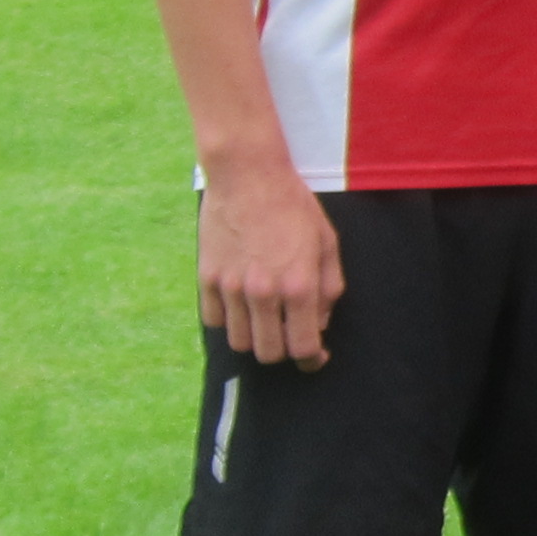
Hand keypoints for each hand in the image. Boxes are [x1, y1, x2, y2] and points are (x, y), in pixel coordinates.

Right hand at [198, 162, 344, 368]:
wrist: (248, 175)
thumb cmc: (294, 206)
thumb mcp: (328, 243)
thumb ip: (329, 289)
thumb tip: (319, 324)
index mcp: (299, 286)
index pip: (302, 348)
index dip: (312, 360)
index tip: (315, 357)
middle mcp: (263, 292)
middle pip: (269, 353)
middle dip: (284, 351)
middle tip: (289, 334)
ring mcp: (231, 287)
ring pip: (239, 342)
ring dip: (255, 339)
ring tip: (264, 320)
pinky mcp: (206, 278)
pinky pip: (215, 321)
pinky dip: (229, 320)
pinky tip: (241, 304)